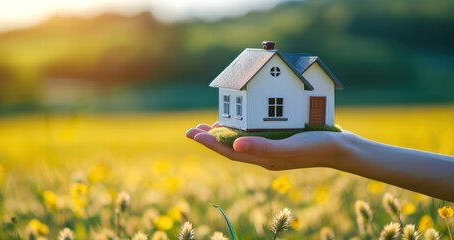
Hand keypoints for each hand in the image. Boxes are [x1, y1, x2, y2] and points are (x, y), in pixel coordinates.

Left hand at [186, 122, 354, 170]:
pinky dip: (241, 128)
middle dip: (210, 139)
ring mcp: (272, 148)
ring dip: (223, 134)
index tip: (192, 134)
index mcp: (263, 158)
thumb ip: (263, 146)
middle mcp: (264, 155)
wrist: (342, 148)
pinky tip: (239, 121)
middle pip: (230, 148)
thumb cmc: (317, 147)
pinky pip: (253, 135)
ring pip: (241, 141)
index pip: (229, 152)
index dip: (209, 143)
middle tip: (192, 130)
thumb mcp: (290, 145)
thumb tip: (234, 145)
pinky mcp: (280, 140)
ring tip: (208, 126)